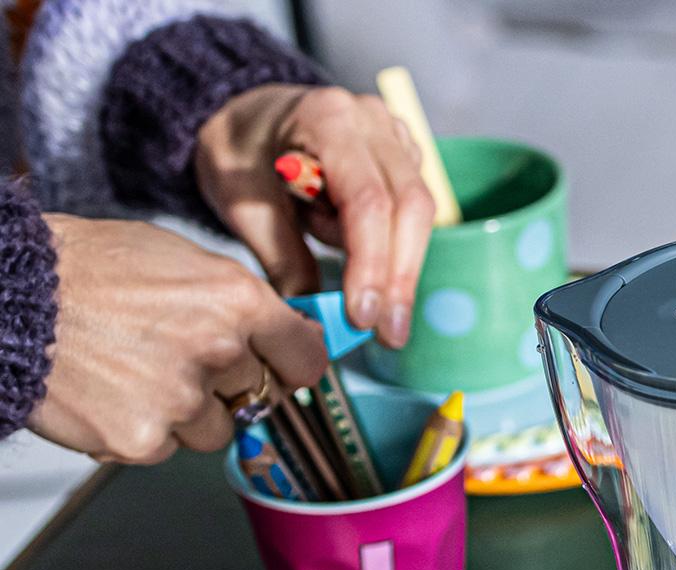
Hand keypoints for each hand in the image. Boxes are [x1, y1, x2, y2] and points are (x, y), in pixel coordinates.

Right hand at [33, 215, 326, 463]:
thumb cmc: (86, 270)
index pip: (306, 358)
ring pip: (217, 428)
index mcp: (237, 301)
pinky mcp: (144, 439)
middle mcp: (218, 351)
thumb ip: (241, 303)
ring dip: (190, 412)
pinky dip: (147, 430)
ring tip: (138, 372)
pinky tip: (114, 393)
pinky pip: (169, 447)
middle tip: (181, 359)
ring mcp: (181, 399)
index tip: (284, 367)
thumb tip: (290, 333)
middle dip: (232, 385)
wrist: (10, 298)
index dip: (293, 364)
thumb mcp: (182, 260)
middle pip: (261, 396)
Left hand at [193, 84, 434, 346]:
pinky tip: (365, 261)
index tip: (362, 315)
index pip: (367, 201)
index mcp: (328, 120)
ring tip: (359, 290)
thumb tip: (312, 315)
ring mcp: (396, 135)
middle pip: (410, 207)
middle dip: (399, 276)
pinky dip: (394, 248)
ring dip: (396, 265)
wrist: (245, 115)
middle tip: (390, 332)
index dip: (371, 263)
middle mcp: (374, 121)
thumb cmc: (239, 151)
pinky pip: (413, 211)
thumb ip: (281, 256)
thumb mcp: (242, 202)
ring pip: (420, 213)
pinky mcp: (405, 156)